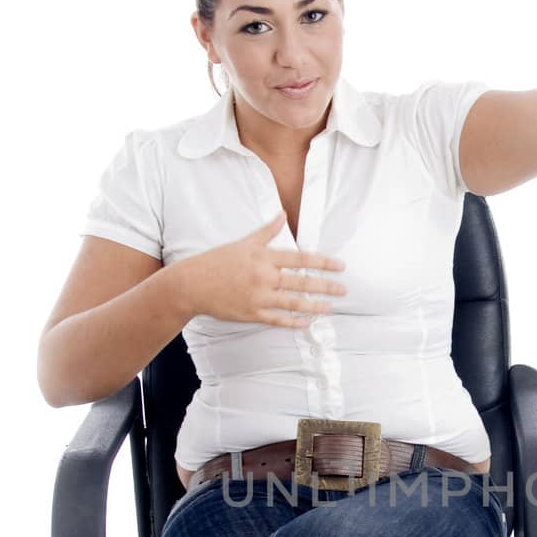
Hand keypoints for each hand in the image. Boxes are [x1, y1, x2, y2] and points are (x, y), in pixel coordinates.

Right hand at [179, 210, 347, 325]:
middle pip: (301, 282)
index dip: (323, 263)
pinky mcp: (251, 314)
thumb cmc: (218, 261)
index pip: (300, 259)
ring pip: (293, 303)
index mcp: (263, 257)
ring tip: (330, 307)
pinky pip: (278, 320)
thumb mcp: (244, 242)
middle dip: (326, 286)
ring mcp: (258, 297)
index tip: (340, 266)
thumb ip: (267, 231)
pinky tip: (307, 323)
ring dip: (315, 306)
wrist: (192, 284)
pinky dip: (294, 322)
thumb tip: (282, 214)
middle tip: (344, 290)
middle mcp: (263, 277)